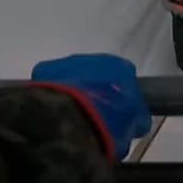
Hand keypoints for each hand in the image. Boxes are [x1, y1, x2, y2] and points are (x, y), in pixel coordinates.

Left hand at [31, 54, 150, 161]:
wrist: (75, 120)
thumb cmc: (111, 121)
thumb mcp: (134, 124)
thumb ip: (136, 117)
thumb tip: (135, 119)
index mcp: (121, 68)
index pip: (125, 76)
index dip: (121, 95)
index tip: (118, 112)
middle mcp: (95, 58)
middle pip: (97, 74)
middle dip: (95, 91)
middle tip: (93, 115)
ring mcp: (69, 62)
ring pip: (73, 75)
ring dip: (73, 90)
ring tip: (70, 116)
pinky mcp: (46, 70)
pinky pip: (49, 80)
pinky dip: (51, 92)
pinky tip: (52, 110)